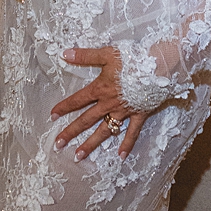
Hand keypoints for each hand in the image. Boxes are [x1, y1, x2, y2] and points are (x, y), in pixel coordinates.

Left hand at [51, 46, 148, 160]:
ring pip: (104, 130)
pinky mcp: (139, 114)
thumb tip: (64, 53)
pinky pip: (132, 132)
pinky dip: (127, 144)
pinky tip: (121, 156)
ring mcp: (124, 111)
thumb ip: (85, 55)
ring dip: (91, 143)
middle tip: (58, 144)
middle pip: (86, 120)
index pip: (77, 100)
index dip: (64, 107)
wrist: (158, 67)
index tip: (52, 116)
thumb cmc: (133, 59)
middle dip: (71, 132)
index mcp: (100, 89)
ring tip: (79, 156)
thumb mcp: (107, 54)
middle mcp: (109, 104)